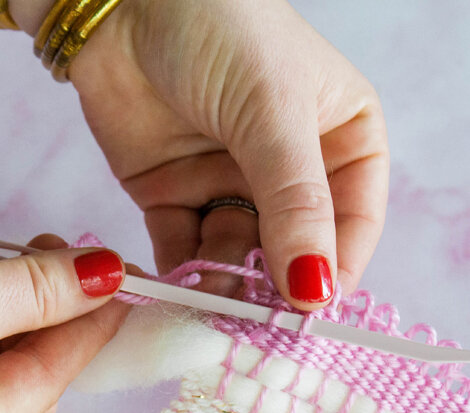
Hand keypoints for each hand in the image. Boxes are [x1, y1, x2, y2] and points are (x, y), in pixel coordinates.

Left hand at [50, 0, 388, 307]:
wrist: (120, 5)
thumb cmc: (217, 29)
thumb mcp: (272, 111)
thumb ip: (295, 200)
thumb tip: (317, 286)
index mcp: (338, 138)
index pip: (351, 220)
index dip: (334, 268)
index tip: (312, 309)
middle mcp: (285, 169)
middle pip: (289, 247)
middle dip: (273, 286)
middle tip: (255, 324)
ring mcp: (227, 184)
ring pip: (235, 255)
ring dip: (224, 285)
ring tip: (212, 308)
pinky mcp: (173, 196)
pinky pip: (183, 248)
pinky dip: (180, 273)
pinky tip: (179, 292)